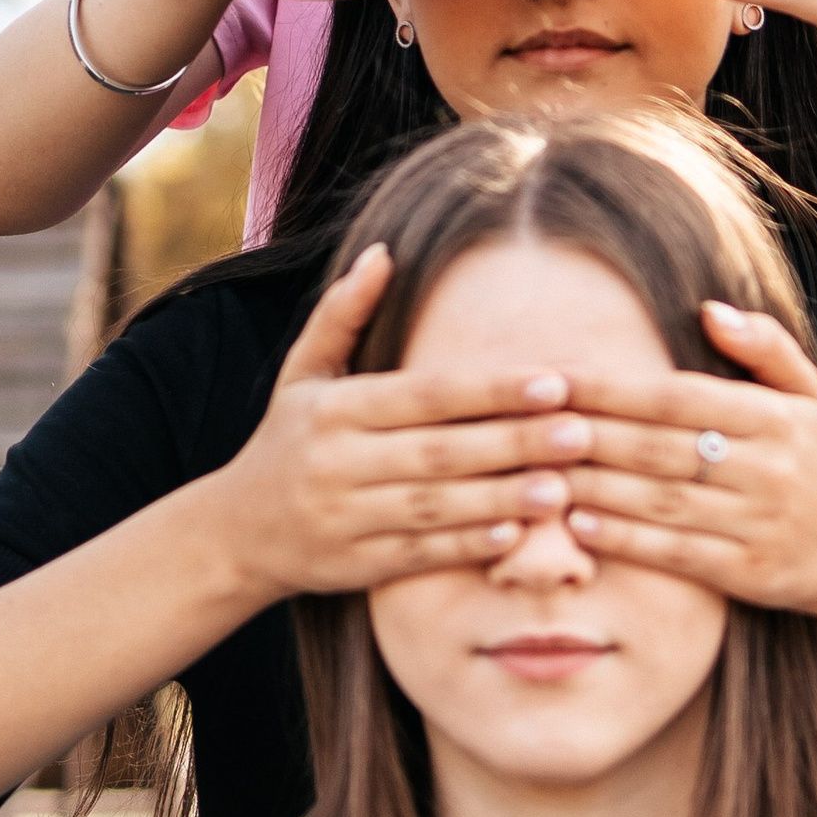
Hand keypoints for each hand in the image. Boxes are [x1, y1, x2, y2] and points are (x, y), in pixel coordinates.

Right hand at [203, 246, 600, 611]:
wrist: (236, 532)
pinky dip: (466, 546)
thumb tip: (384, 251)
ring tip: (564, 487)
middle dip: (513, 442)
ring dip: (502, 498)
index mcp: (335, 409)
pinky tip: (516, 535)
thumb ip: (343, 314)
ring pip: (435, 506)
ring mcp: (346, 517)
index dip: (489, 390)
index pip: (424, 395)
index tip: (552, 382)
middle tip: (581, 432)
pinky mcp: (354, 565)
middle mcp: (339, 462)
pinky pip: (418, 555)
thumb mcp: (303, 374)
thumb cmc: (288, 440)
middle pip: (440, 451)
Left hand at [550, 299, 816, 622]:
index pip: (678, 397)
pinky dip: (625, 539)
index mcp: (775, 418)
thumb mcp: (806, 395)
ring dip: (594, 487)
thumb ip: (764, 346)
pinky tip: (578, 525)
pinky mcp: (749, 573)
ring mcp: (759, 523)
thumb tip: (708, 310)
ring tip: (538, 473)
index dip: (613, 389)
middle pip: (660, 448)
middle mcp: (769, 468)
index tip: (557, 380)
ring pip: (661, 501)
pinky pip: (676, 553)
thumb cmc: (816, 461)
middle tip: (529, 426)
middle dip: (589, 436)